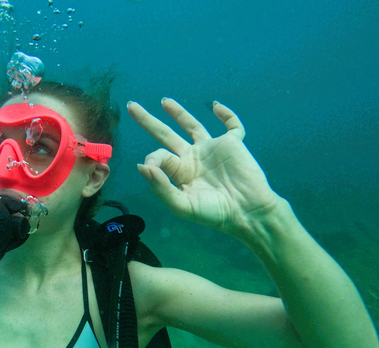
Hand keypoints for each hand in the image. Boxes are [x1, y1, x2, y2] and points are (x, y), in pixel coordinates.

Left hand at [127, 98, 280, 236]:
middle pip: (166, 135)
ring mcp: (212, 149)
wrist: (247, 212)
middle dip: (148, 121)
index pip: (160, 156)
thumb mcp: (182, 205)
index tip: (151, 165)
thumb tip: (142, 166)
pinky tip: (216, 106)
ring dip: (178, 113)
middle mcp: (193, 158)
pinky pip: (232, 125)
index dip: (153, 158)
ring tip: (164, 101)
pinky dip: (226, 114)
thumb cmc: (214, 213)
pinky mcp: (233, 144)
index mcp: (180, 173)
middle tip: (131, 106)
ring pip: (192, 126)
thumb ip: (161, 187)